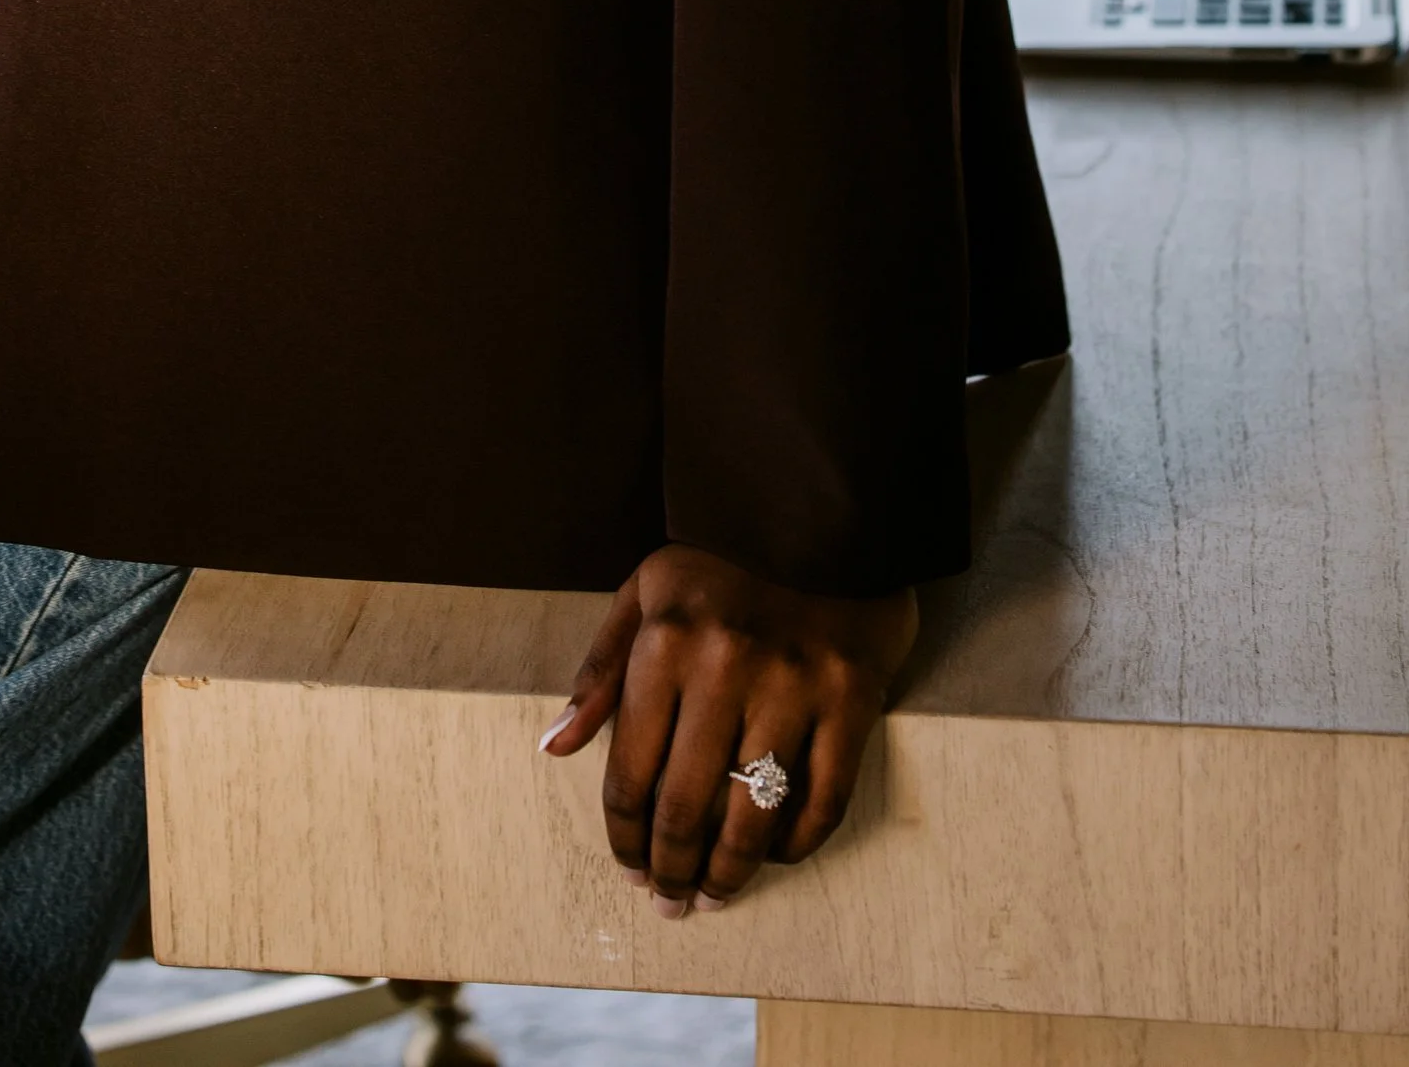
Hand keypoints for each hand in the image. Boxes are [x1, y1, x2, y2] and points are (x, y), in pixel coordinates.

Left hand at [541, 545, 915, 910]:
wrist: (821, 505)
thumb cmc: (721, 558)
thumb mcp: (644, 593)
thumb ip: (600, 672)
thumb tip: (554, 749)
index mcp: (666, 643)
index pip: (630, 774)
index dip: (624, 837)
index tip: (629, 867)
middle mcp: (726, 668)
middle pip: (686, 808)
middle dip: (671, 871)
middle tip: (670, 902)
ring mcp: (795, 685)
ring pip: (752, 816)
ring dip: (730, 873)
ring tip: (716, 895)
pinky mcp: (854, 696)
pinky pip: (824, 798)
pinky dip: (798, 842)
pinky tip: (778, 855)